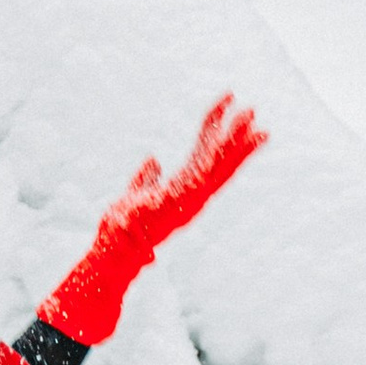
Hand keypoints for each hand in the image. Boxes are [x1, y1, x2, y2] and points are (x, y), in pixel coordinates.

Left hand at [39, 94, 265, 348]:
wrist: (111, 252)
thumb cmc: (119, 230)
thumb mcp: (135, 194)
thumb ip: (146, 177)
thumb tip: (153, 160)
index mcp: (183, 194)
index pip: (206, 162)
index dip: (218, 139)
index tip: (229, 114)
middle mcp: (193, 198)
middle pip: (222, 163)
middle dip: (238, 138)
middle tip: (254, 113)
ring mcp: (190, 199)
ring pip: (218, 162)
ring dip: (234, 137)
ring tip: (250, 113)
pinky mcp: (182, 198)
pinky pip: (202, 166)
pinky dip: (215, 147)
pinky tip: (225, 131)